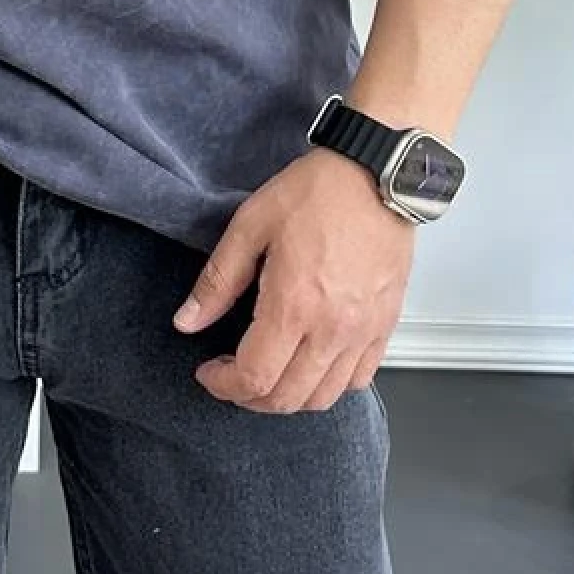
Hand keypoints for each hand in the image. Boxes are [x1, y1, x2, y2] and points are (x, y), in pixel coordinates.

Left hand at [172, 147, 416, 412]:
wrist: (377, 175)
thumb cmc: (319, 192)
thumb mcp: (251, 224)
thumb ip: (218, 280)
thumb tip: (188, 320)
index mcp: (294, 304)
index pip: (254, 377)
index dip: (223, 385)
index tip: (209, 372)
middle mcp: (332, 328)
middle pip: (286, 398)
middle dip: (249, 397)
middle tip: (231, 375)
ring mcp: (363, 331)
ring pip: (324, 398)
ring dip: (288, 397)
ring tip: (268, 372)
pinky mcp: (385, 325)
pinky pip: (359, 379)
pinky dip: (331, 385)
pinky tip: (312, 362)